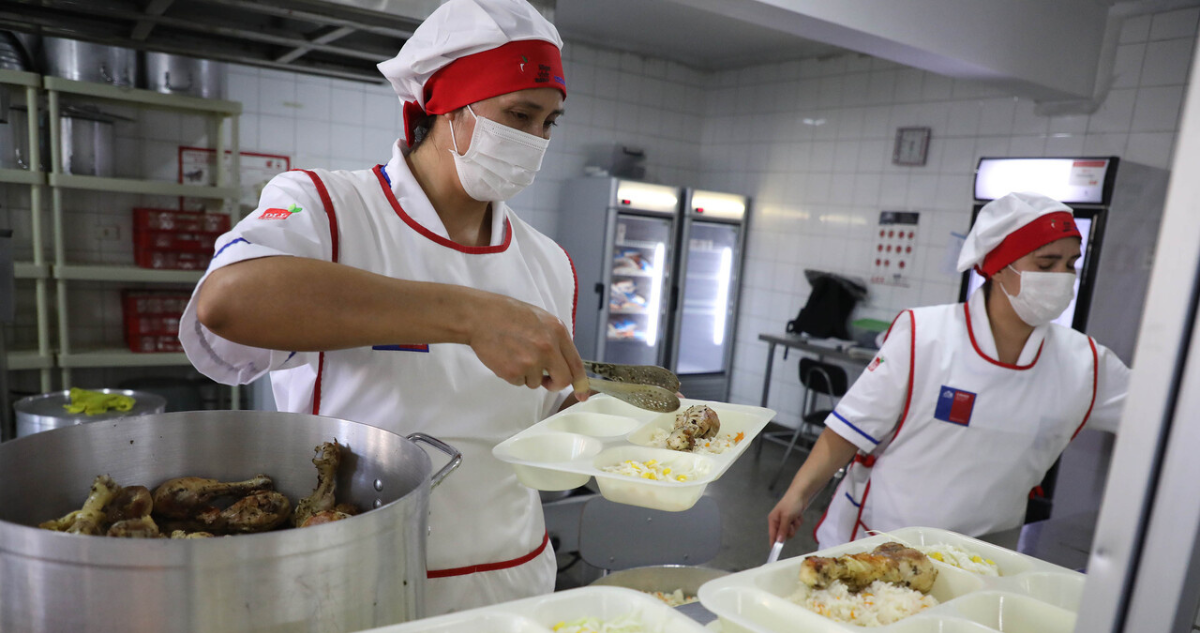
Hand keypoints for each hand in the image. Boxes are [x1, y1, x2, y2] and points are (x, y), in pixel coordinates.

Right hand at [467, 293, 589, 398]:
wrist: (480, 317)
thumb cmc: (507, 315)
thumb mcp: (540, 319)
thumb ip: (554, 340)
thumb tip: (564, 363)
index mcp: (557, 331)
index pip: (576, 363)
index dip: (581, 383)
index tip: (582, 395)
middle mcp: (548, 347)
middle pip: (562, 380)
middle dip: (554, 384)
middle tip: (546, 380)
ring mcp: (531, 361)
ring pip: (537, 382)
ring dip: (528, 375)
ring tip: (514, 354)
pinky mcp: (513, 372)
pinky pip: (519, 382)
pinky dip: (513, 375)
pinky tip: (505, 358)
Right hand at [768, 492, 805, 544]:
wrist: (800, 494)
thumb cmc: (791, 503)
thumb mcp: (786, 517)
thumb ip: (782, 530)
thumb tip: (779, 541)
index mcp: (773, 520)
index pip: (772, 535)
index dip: (774, 543)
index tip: (775, 552)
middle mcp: (778, 521)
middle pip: (783, 535)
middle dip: (790, 531)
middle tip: (791, 524)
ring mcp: (785, 521)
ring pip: (791, 532)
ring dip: (795, 526)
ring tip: (795, 517)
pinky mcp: (792, 519)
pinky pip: (795, 527)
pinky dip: (798, 522)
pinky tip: (798, 515)